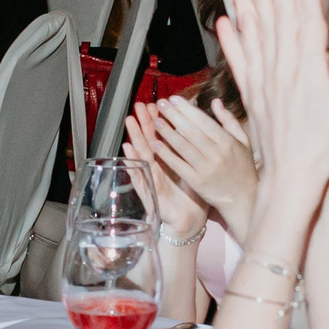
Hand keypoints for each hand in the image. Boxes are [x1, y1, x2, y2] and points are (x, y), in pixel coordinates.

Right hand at [125, 105, 206, 235]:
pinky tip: (127, 149)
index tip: (158, 104)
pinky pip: (139, 174)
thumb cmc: (192, 199)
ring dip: (135, 136)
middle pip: (151, 142)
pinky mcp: (149, 192)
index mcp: (171, 163)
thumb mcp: (196, 171)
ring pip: (143, 154)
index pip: (165, 137)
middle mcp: (159, 169)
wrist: (189, 223)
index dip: (161, 121)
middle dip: (145, 122)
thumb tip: (201, 133)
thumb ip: (195, 153)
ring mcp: (152, 180)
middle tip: (139, 105)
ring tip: (130, 120)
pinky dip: (132, 162)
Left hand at [147, 95, 254, 221]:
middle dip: (174, 116)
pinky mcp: (197, 182)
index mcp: (227, 141)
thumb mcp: (243, 141)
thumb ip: (229, 120)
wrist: (243, 199)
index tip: (173, 99)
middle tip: (160, 103)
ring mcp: (206, 168)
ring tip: (155, 120)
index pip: (203, 121)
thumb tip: (215, 101)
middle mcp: (216, 153)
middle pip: (190, 131)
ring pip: (182, 146)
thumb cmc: (243, 168)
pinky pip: (178, 164)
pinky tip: (155, 143)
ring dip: (167, 132)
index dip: (186, 109)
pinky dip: (165, 154)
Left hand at [217, 0, 328, 203]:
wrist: (292, 179)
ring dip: (247, 1)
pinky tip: (224, 20)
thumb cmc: (327, 148)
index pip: (305, 23)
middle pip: (276, 19)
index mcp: (310, 72)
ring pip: (253, 32)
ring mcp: (263, 81)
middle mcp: (282, 71)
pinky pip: (237, 60)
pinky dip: (230, 39)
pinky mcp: (251, 95)